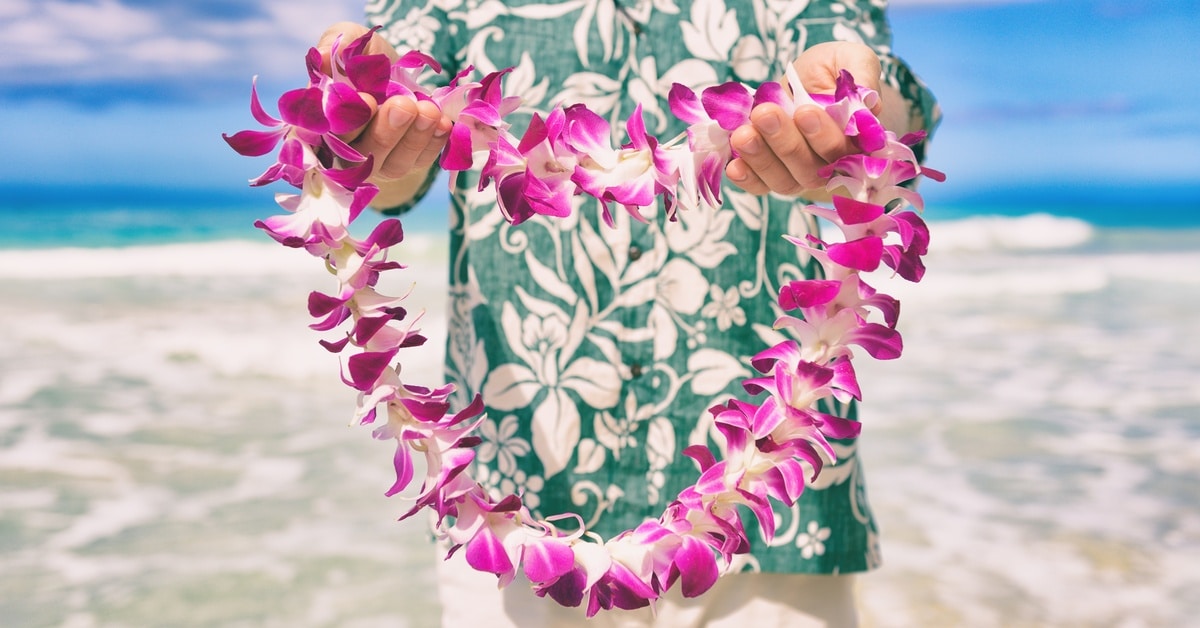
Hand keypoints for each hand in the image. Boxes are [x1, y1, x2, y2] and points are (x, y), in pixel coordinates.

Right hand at [316, 23, 452, 207]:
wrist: (396, 72)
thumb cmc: (367, 59)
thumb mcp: (352, 42)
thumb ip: (336, 48)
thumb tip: (323, 57)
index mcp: (322, 123)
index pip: (328, 133)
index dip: (348, 121)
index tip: (367, 99)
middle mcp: (345, 151)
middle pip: (361, 156)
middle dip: (386, 131)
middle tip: (404, 105)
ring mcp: (377, 161)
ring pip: (393, 164)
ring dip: (414, 138)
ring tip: (429, 111)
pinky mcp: (406, 163)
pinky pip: (420, 163)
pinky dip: (433, 144)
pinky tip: (442, 123)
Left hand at [725, 42, 890, 198]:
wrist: (805, 81)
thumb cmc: (832, 71)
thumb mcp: (852, 58)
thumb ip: (862, 74)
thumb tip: (867, 100)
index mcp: (859, 141)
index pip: (845, 149)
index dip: (824, 135)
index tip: (804, 111)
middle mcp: (832, 166)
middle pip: (812, 168)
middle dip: (786, 142)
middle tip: (765, 114)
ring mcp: (801, 174)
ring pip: (785, 180)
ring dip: (762, 159)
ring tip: (743, 134)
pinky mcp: (773, 175)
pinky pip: (762, 187)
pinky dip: (747, 179)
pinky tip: (733, 165)